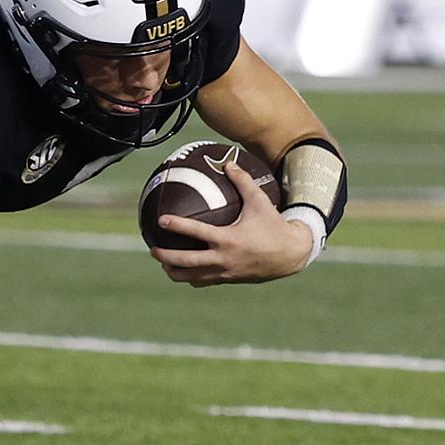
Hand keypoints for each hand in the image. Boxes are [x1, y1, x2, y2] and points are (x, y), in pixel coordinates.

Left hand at [150, 161, 313, 286]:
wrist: (291, 255)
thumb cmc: (274, 226)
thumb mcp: (260, 202)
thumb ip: (243, 182)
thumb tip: (228, 163)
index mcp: (228, 240)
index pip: (196, 232)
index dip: (177, 226)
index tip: (161, 220)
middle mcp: (224, 259)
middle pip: (187, 262)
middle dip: (166, 256)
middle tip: (152, 248)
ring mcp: (225, 273)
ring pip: (192, 278)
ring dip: (174, 271)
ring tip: (163, 263)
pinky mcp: (229, 280)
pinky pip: (204, 281)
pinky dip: (191, 278)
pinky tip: (184, 271)